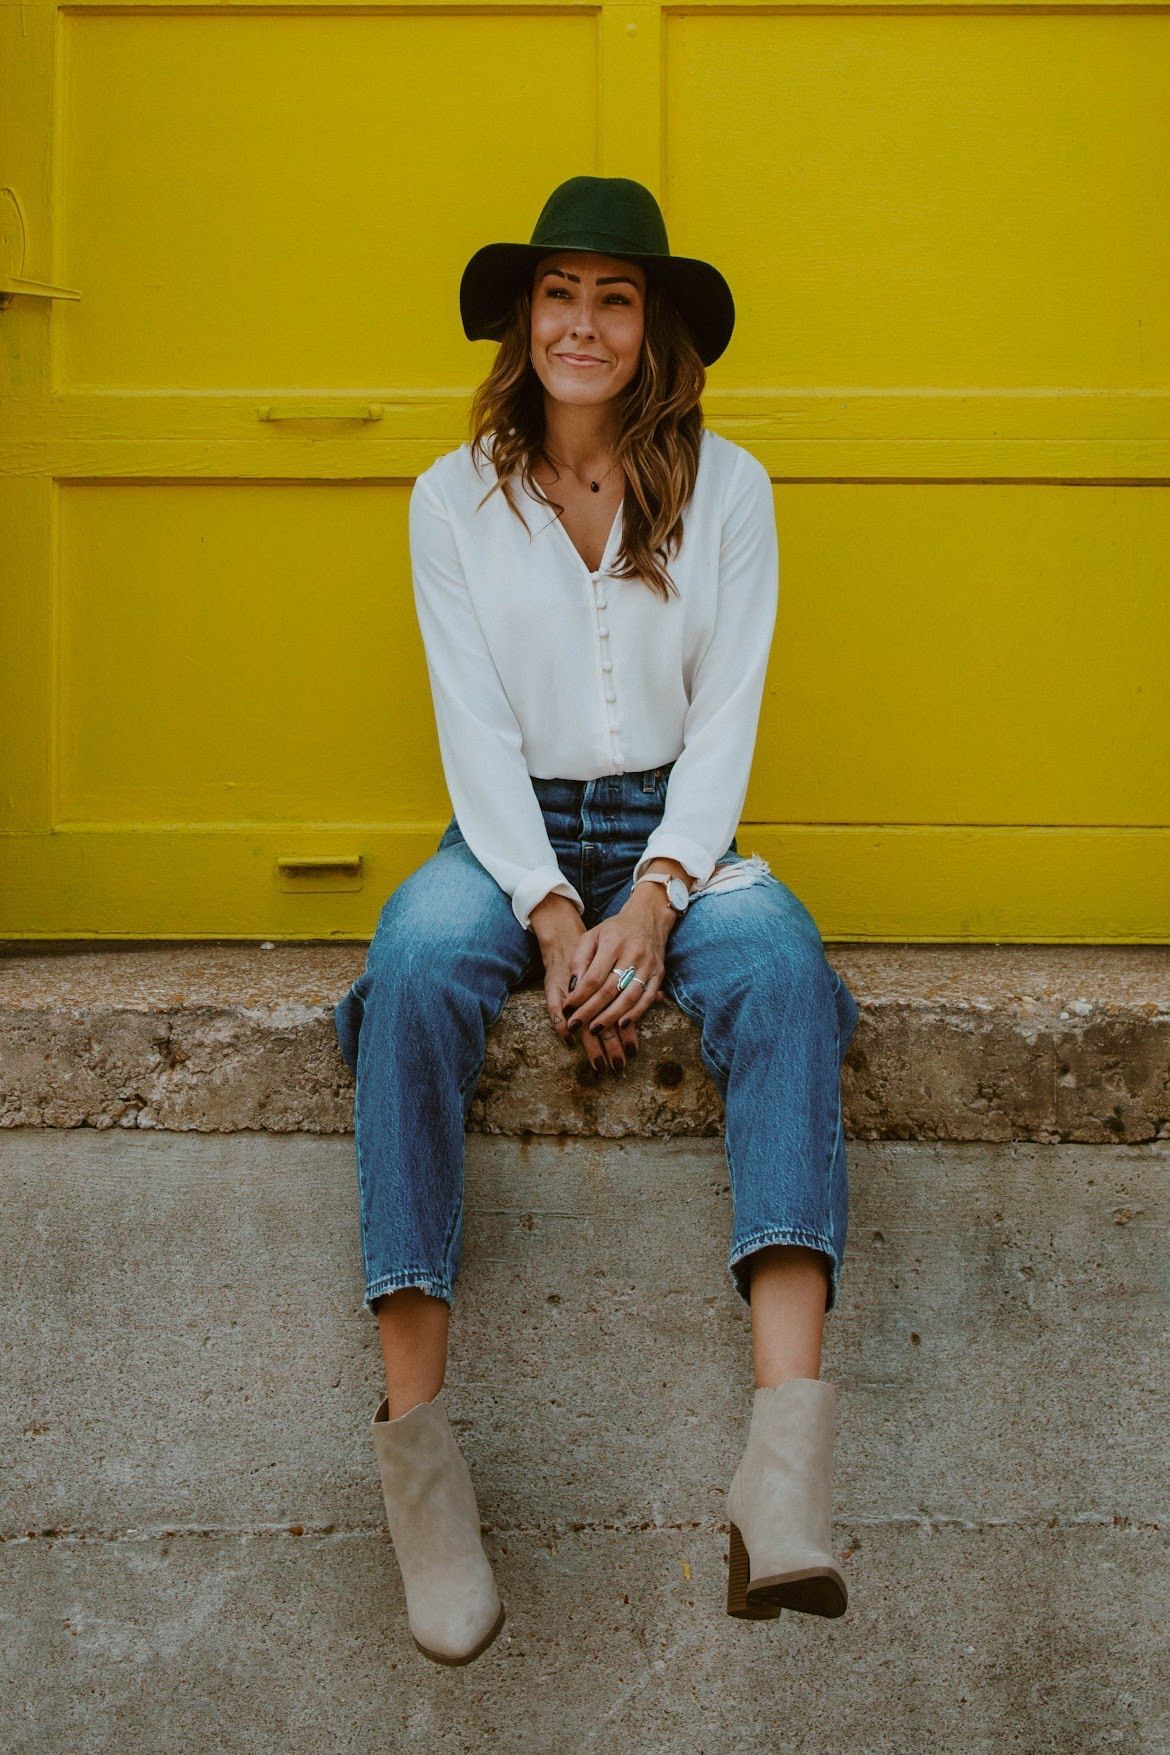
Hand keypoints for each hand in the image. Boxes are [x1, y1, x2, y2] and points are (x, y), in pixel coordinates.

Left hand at [561, 884, 674, 1071]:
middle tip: (576, 1025)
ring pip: (629, 997)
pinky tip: (621, 1024)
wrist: (647, 918)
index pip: (594, 976)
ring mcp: (648, 965)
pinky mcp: (659, 974)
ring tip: (595, 1029)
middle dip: (591, 1011)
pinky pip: (647, 999)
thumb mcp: (592, 936)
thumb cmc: (614, 930)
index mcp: (613, 942)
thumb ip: (580, 959)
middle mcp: (633, 953)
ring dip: (611, 1017)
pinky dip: (635, 1014)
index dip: (580, 996)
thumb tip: (573, 987)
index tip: (567, 1009)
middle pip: (610, 990)